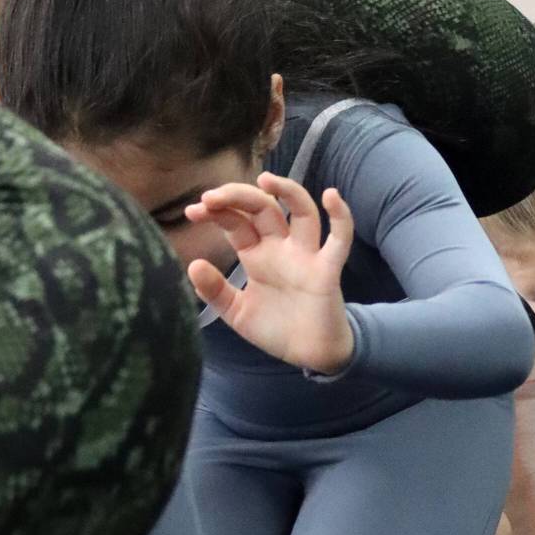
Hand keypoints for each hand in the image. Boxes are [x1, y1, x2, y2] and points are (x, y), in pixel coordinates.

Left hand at [185, 172, 354, 374]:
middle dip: (238, 196)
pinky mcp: (328, 269)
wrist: (308, 355)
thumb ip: (216, 291)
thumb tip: (193, 264)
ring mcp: (306, 256)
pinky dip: (341, 217)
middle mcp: (281, 248)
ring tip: (265, 180)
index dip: (216, 211)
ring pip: (301, 212)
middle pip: (263, 208)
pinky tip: (331, 196)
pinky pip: (339, 239)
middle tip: (212, 196)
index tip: (193, 211)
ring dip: (287, 191)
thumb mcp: (237, 313)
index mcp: (257, 255)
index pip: (236, 221)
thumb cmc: (275, 329)